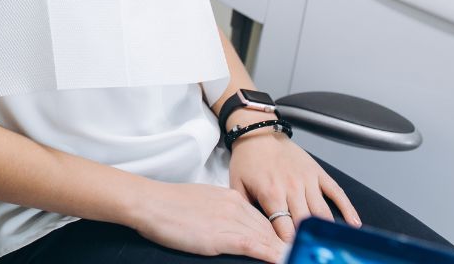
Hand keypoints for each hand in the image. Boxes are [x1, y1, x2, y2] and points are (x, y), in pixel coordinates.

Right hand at [130, 181, 288, 262]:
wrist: (150, 202)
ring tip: (300, 259)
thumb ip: (219, 214)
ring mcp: (231, 219)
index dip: (278, 236)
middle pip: (270, 229)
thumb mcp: (200, 204)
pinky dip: (272, 255)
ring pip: (267, 238)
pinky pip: (255, 246)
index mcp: (230, 197)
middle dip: (287, 245)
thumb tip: (228, 229)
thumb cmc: (167, 205)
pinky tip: (284, 260)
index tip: (290, 248)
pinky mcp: (223, 235)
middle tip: (303, 255)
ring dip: (285, 252)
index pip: (263, 219)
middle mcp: (236, 206)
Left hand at [228, 128, 361, 242]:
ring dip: (325, 229)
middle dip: (307, 239)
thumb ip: (245, 208)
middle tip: (309, 250)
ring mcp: (308, 180)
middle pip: (305, 223)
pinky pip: (337, 193)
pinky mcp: (318, 173)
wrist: (258, 131)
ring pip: (322, 212)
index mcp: (271, 193)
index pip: (284, 228)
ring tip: (329, 243)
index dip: (287, 245)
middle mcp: (292, 188)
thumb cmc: (247, 158)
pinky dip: (348, 210)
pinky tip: (354, 225)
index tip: (290, 254)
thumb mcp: (237, 184)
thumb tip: (251, 229)